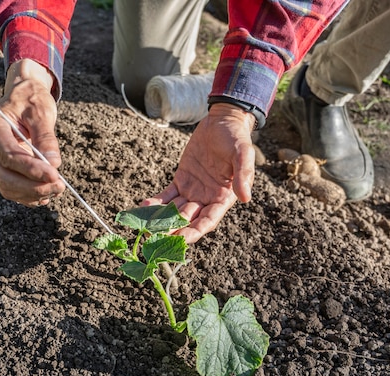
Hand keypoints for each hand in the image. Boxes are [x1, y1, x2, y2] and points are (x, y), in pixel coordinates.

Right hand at [0, 59, 64, 205]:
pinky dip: (29, 195)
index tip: (55, 176)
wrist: (23, 98)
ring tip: (57, 189)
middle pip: (5, 176)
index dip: (32, 170)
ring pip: (7, 186)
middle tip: (59, 187)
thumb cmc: (31, 100)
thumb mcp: (42, 113)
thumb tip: (53, 164)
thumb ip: (46, 138)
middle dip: (33, 186)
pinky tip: (47, 192)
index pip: (9, 156)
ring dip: (33, 194)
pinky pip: (11, 189)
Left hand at [142, 103, 255, 242]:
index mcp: (223, 197)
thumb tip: (245, 198)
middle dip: (173, 229)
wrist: (223, 121)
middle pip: (188, 220)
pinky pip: (167, 195)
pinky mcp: (181, 180)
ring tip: (146, 226)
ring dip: (162, 219)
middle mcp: (207, 198)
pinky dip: (156, 202)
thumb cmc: (236, 137)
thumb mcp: (243, 153)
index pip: (208, 220)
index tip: (181, 239)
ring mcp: (193, 191)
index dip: (195, 231)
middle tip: (157, 236)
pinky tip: (144, 205)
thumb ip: (243, 175)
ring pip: (175, 210)